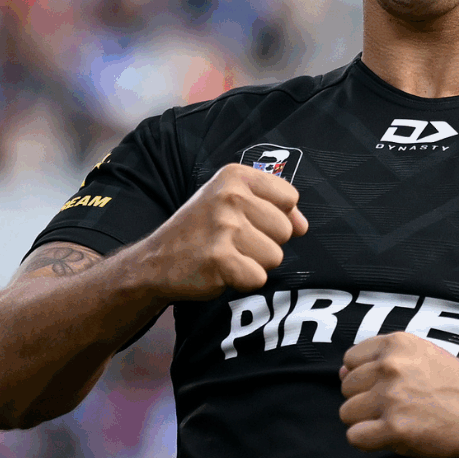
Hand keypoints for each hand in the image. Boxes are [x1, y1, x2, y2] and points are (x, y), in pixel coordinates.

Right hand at [131, 164, 307, 299]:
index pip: (290, 197)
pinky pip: (259, 278)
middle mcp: (230, 196)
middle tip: (232, 243)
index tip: (247, 220)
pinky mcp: (219, 259)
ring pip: (275, 257)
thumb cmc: (201, 231)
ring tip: (226, 256)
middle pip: (285, 230)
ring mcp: (224, 227)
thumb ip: (274, 207)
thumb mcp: (232, 204)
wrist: (155, 261)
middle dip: (265, 243)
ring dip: (254, 263)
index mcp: (235, 176)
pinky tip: (220, 271)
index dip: (275, 216)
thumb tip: (303, 226)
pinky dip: (243, 281)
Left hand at [338, 333, 458, 457]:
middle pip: (346, 388)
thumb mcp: (421, 356)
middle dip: (365, 400)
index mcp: (397, 344)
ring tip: (396, 420)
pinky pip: (355, 437)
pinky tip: (391, 436)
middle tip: (396, 406)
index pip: (350, 360)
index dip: (365, 378)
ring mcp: (392, 397)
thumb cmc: (453, 385)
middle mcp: (391, 366)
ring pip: (347, 413)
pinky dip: (368, 441)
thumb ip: (381, 360)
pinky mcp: (395, 428)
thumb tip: (340, 373)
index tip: (388, 386)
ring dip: (366, 421)